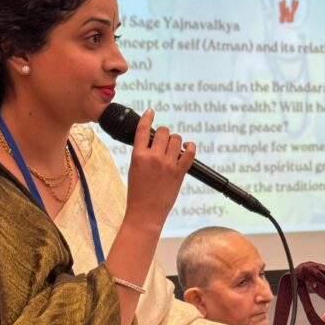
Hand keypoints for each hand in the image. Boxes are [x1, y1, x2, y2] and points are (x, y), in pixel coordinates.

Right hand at [124, 109, 195, 229]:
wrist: (146, 213)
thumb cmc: (138, 193)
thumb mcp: (134, 170)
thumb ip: (142, 154)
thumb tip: (153, 142)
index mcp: (138, 156)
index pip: (142, 130)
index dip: (147, 117)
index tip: (151, 112)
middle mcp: (153, 157)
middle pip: (163, 132)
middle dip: (163, 133)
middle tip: (163, 140)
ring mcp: (168, 164)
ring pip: (176, 139)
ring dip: (175, 140)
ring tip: (173, 147)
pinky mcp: (180, 172)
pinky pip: (189, 152)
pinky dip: (190, 147)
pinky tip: (188, 147)